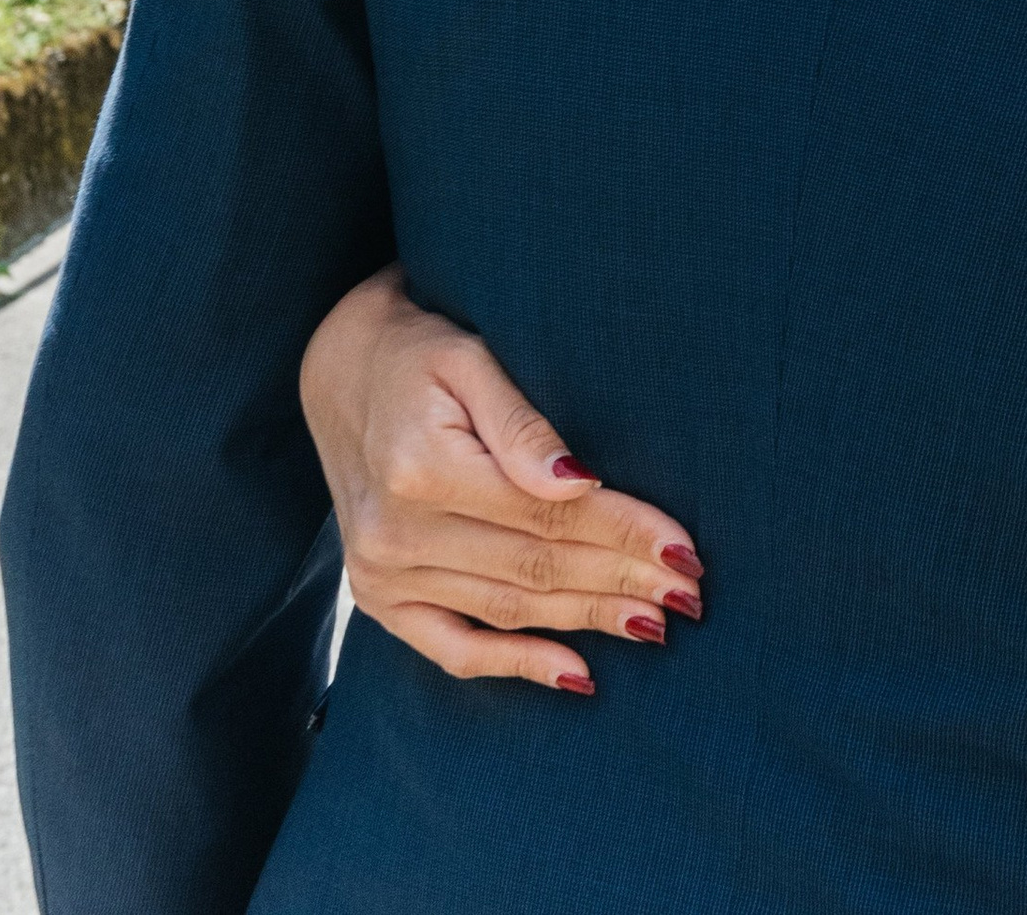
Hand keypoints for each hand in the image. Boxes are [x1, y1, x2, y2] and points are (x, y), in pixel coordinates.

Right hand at [299, 267, 702, 696]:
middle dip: (621, 581)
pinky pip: (453, 650)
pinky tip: (577, 672)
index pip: (549, 514)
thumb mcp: (467, 358)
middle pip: (535, 567)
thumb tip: (582, 481)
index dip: (623, 532)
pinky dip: (516, 666)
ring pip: (508, 610)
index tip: (684, 548)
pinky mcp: (378, 599)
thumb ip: (521, 424)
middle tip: (689, 594)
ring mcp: (382, 576)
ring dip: (587, 620)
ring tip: (654, 623)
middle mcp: (397, 535)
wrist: (336, 372)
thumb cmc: (417, 354)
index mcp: (423, 471)